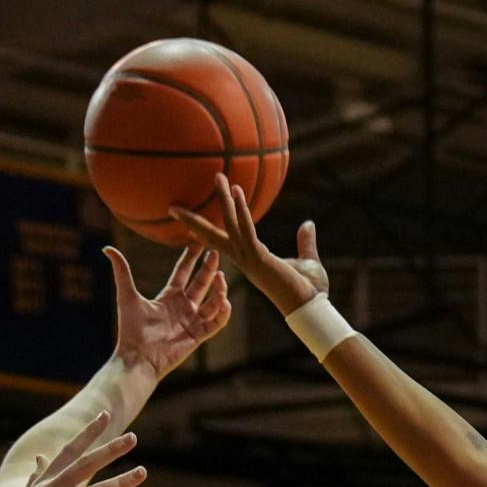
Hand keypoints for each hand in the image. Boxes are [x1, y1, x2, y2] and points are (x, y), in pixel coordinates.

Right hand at [0, 411, 146, 486]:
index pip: (68, 451)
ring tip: (142, 472)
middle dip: (109, 450)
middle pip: (86, 464)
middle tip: (132, 437)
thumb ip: (34, 478)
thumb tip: (40, 457)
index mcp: (44, 482)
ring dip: (122, 482)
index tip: (103, 416)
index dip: (87, 433)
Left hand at [107, 242, 230, 379]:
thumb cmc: (131, 329)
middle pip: (201, 283)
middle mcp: (183, 307)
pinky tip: (223, 299)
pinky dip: (223, 311)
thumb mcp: (127, 296)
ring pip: (213, 302)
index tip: (199, 241)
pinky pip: (217, 322)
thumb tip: (107, 248)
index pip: (183, 272)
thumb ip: (122, 271)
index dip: (191, 257)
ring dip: (219, 289)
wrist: (137, 357)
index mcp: (168, 297)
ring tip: (221, 277)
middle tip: (216, 252)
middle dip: (209, 268)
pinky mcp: (199, 336)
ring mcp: (192, 321)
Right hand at [171, 174, 327, 316]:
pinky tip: (237, 191)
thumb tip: (308, 224)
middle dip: (194, 220)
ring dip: (223, 200)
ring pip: (228, 226)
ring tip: (219, 176)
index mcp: (250, 260)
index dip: (204, 231)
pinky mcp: (259, 258)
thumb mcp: (306, 261)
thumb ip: (305, 242)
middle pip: (212, 236)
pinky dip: (242, 210)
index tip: (189, 221)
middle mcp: (244, 260)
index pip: (221, 242)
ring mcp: (249, 260)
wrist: (312, 310)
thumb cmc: (310, 291)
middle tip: (174, 205)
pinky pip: (246, 230)